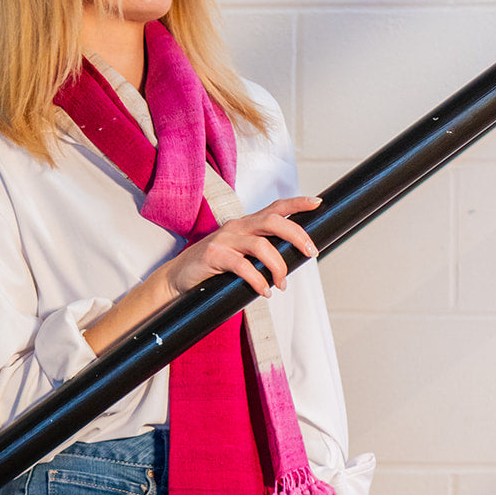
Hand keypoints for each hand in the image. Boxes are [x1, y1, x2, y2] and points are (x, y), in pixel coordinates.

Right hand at [165, 197, 319, 300]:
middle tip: (312, 252)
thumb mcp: (240, 254)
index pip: (275, 207)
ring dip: (278, 267)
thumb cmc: (213, 267)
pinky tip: (264, 291)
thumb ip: (261, 253)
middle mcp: (237, 227)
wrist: (178, 277)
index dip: (297, 203)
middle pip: (273, 221)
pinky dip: (258, 281)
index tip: (317, 203)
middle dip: (297, 235)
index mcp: (246, 224)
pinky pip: (243, 267)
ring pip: (261, 246)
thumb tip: (291, 263)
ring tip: (282, 284)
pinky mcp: (213, 255)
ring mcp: (224, 240)